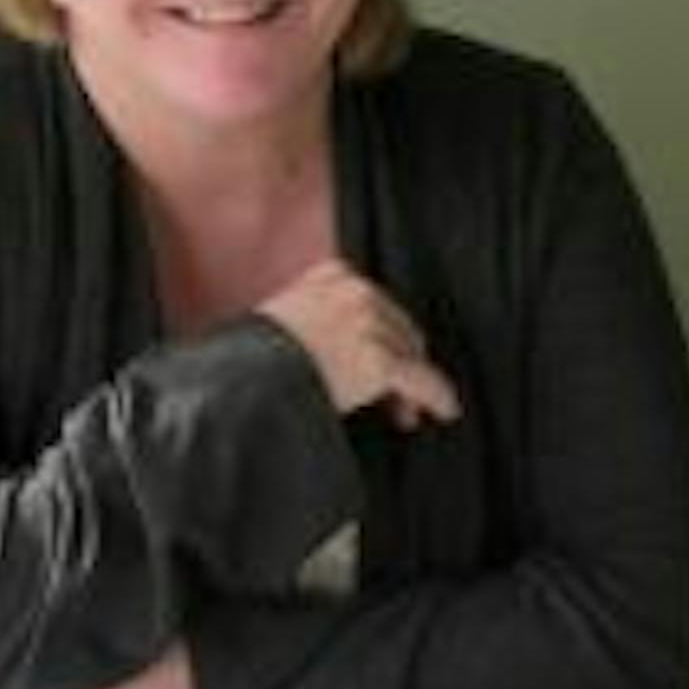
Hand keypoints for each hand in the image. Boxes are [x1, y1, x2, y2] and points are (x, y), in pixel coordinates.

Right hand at [261, 258, 461, 431]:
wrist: (244, 380)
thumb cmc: (251, 361)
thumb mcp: (279, 320)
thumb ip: (311, 318)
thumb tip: (329, 350)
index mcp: (331, 275)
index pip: (373, 303)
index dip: (383, 334)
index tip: (383, 358)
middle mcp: (356, 292)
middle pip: (398, 327)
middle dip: (400, 360)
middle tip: (396, 394)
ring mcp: (370, 323)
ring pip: (410, 355)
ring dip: (409, 385)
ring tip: (404, 413)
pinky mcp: (381, 359)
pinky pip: (423, 381)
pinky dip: (438, 396)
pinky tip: (444, 411)